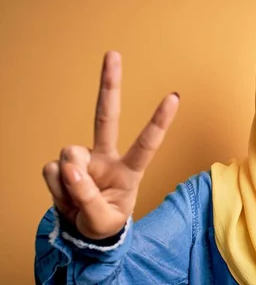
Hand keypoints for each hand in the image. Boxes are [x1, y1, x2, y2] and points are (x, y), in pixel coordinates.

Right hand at [42, 51, 178, 238]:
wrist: (84, 231)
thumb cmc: (105, 223)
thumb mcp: (103, 221)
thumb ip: (88, 197)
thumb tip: (69, 166)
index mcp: (129, 171)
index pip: (147, 144)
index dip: (159, 121)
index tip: (174, 97)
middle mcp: (107, 157)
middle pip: (107, 116)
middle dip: (109, 85)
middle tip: (113, 53)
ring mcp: (84, 158)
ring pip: (68, 153)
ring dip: (68, 180)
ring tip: (77, 199)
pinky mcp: (62, 164)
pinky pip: (52, 170)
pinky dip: (56, 188)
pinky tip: (66, 194)